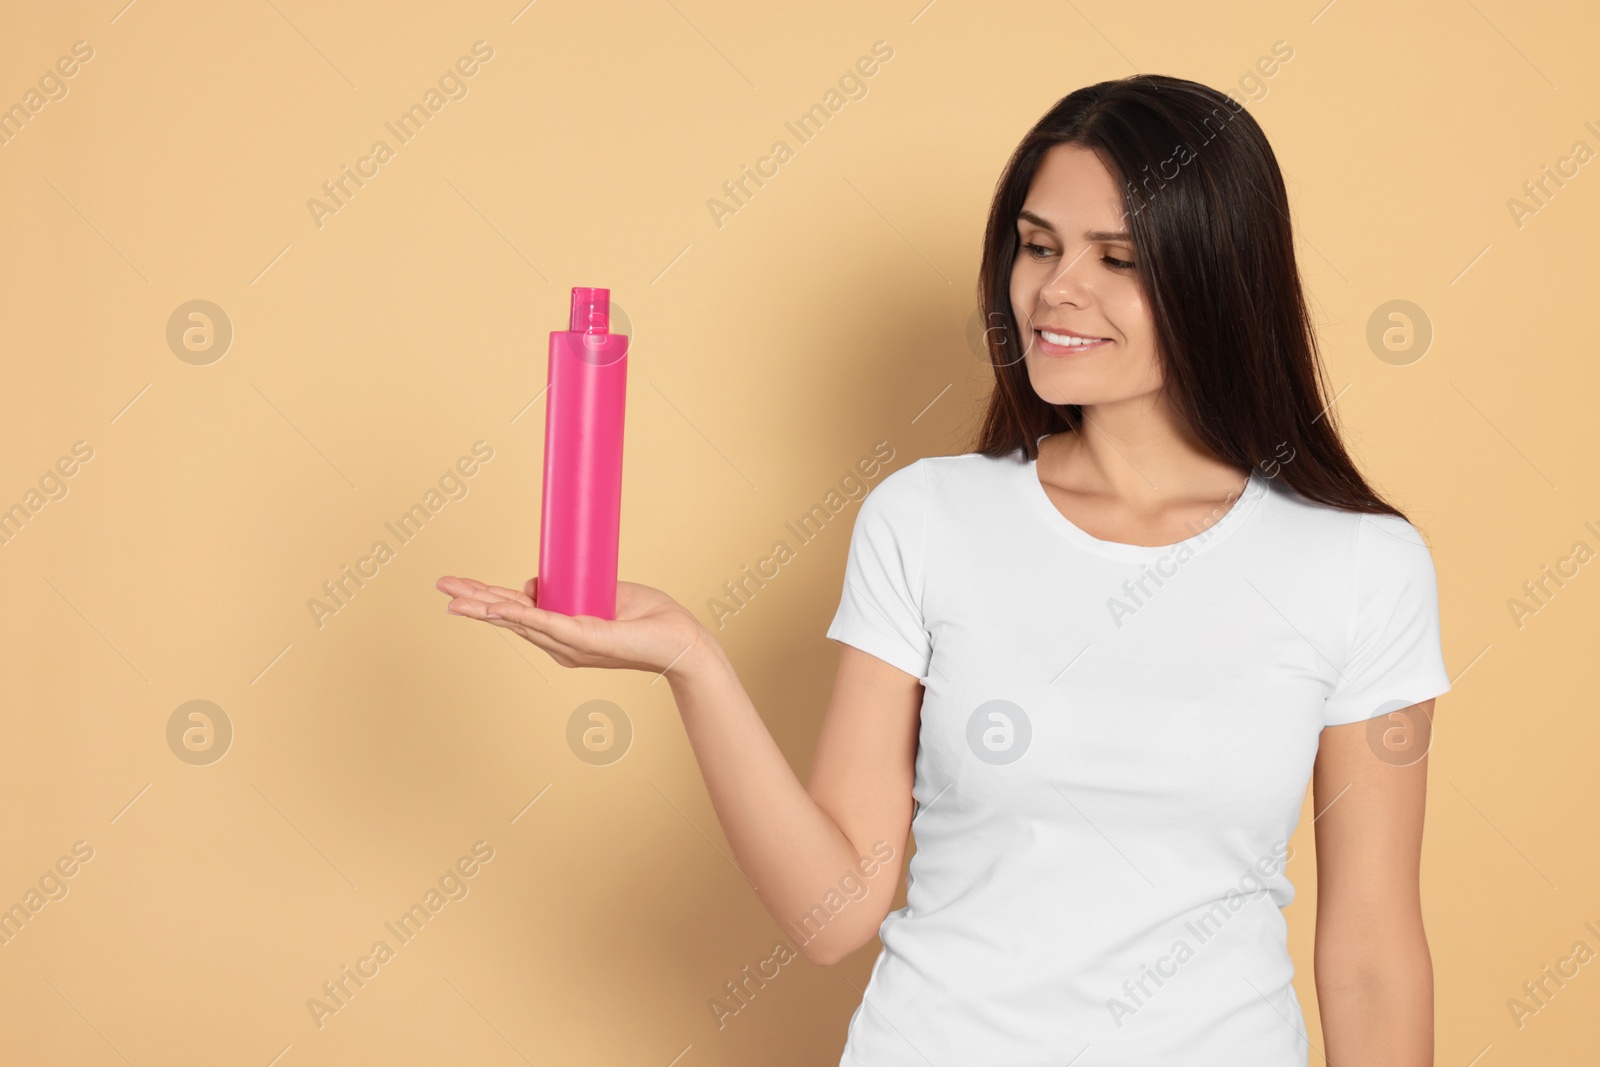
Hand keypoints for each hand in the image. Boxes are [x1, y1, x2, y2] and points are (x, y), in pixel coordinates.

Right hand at [435, 575, 713, 676]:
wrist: (681, 642)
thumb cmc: (649, 620)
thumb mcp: (604, 592)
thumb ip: (571, 586)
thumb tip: (534, 582)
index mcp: (562, 631)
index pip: (516, 612)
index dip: (486, 596)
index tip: (455, 586)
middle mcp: (560, 642)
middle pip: (508, 618)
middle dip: (472, 601)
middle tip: (439, 588)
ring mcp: (571, 643)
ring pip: (520, 621)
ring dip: (486, 607)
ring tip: (454, 598)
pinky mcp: (587, 639)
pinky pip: (549, 624)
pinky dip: (522, 616)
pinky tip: (498, 609)